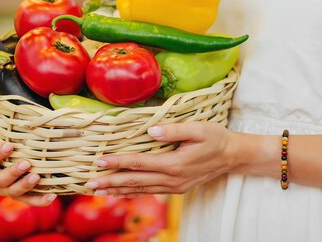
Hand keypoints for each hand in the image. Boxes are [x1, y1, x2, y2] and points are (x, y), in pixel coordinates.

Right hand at [0, 112, 56, 205]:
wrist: (3, 150)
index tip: (9, 145)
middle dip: (11, 173)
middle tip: (26, 163)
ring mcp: (2, 188)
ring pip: (10, 192)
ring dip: (24, 186)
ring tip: (37, 177)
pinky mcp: (17, 194)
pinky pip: (27, 200)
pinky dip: (39, 200)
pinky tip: (51, 196)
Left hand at [84, 122, 241, 195]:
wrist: (233, 156)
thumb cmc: (216, 138)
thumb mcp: (198, 129)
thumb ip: (174, 130)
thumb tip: (150, 130)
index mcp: (174, 164)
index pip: (139, 163)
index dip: (117, 162)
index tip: (99, 161)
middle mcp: (171, 179)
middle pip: (134, 181)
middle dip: (109, 182)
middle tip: (88, 182)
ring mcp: (174, 186)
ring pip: (140, 189)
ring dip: (117, 190)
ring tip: (97, 190)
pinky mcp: (176, 188)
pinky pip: (149, 191)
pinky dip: (132, 192)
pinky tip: (119, 191)